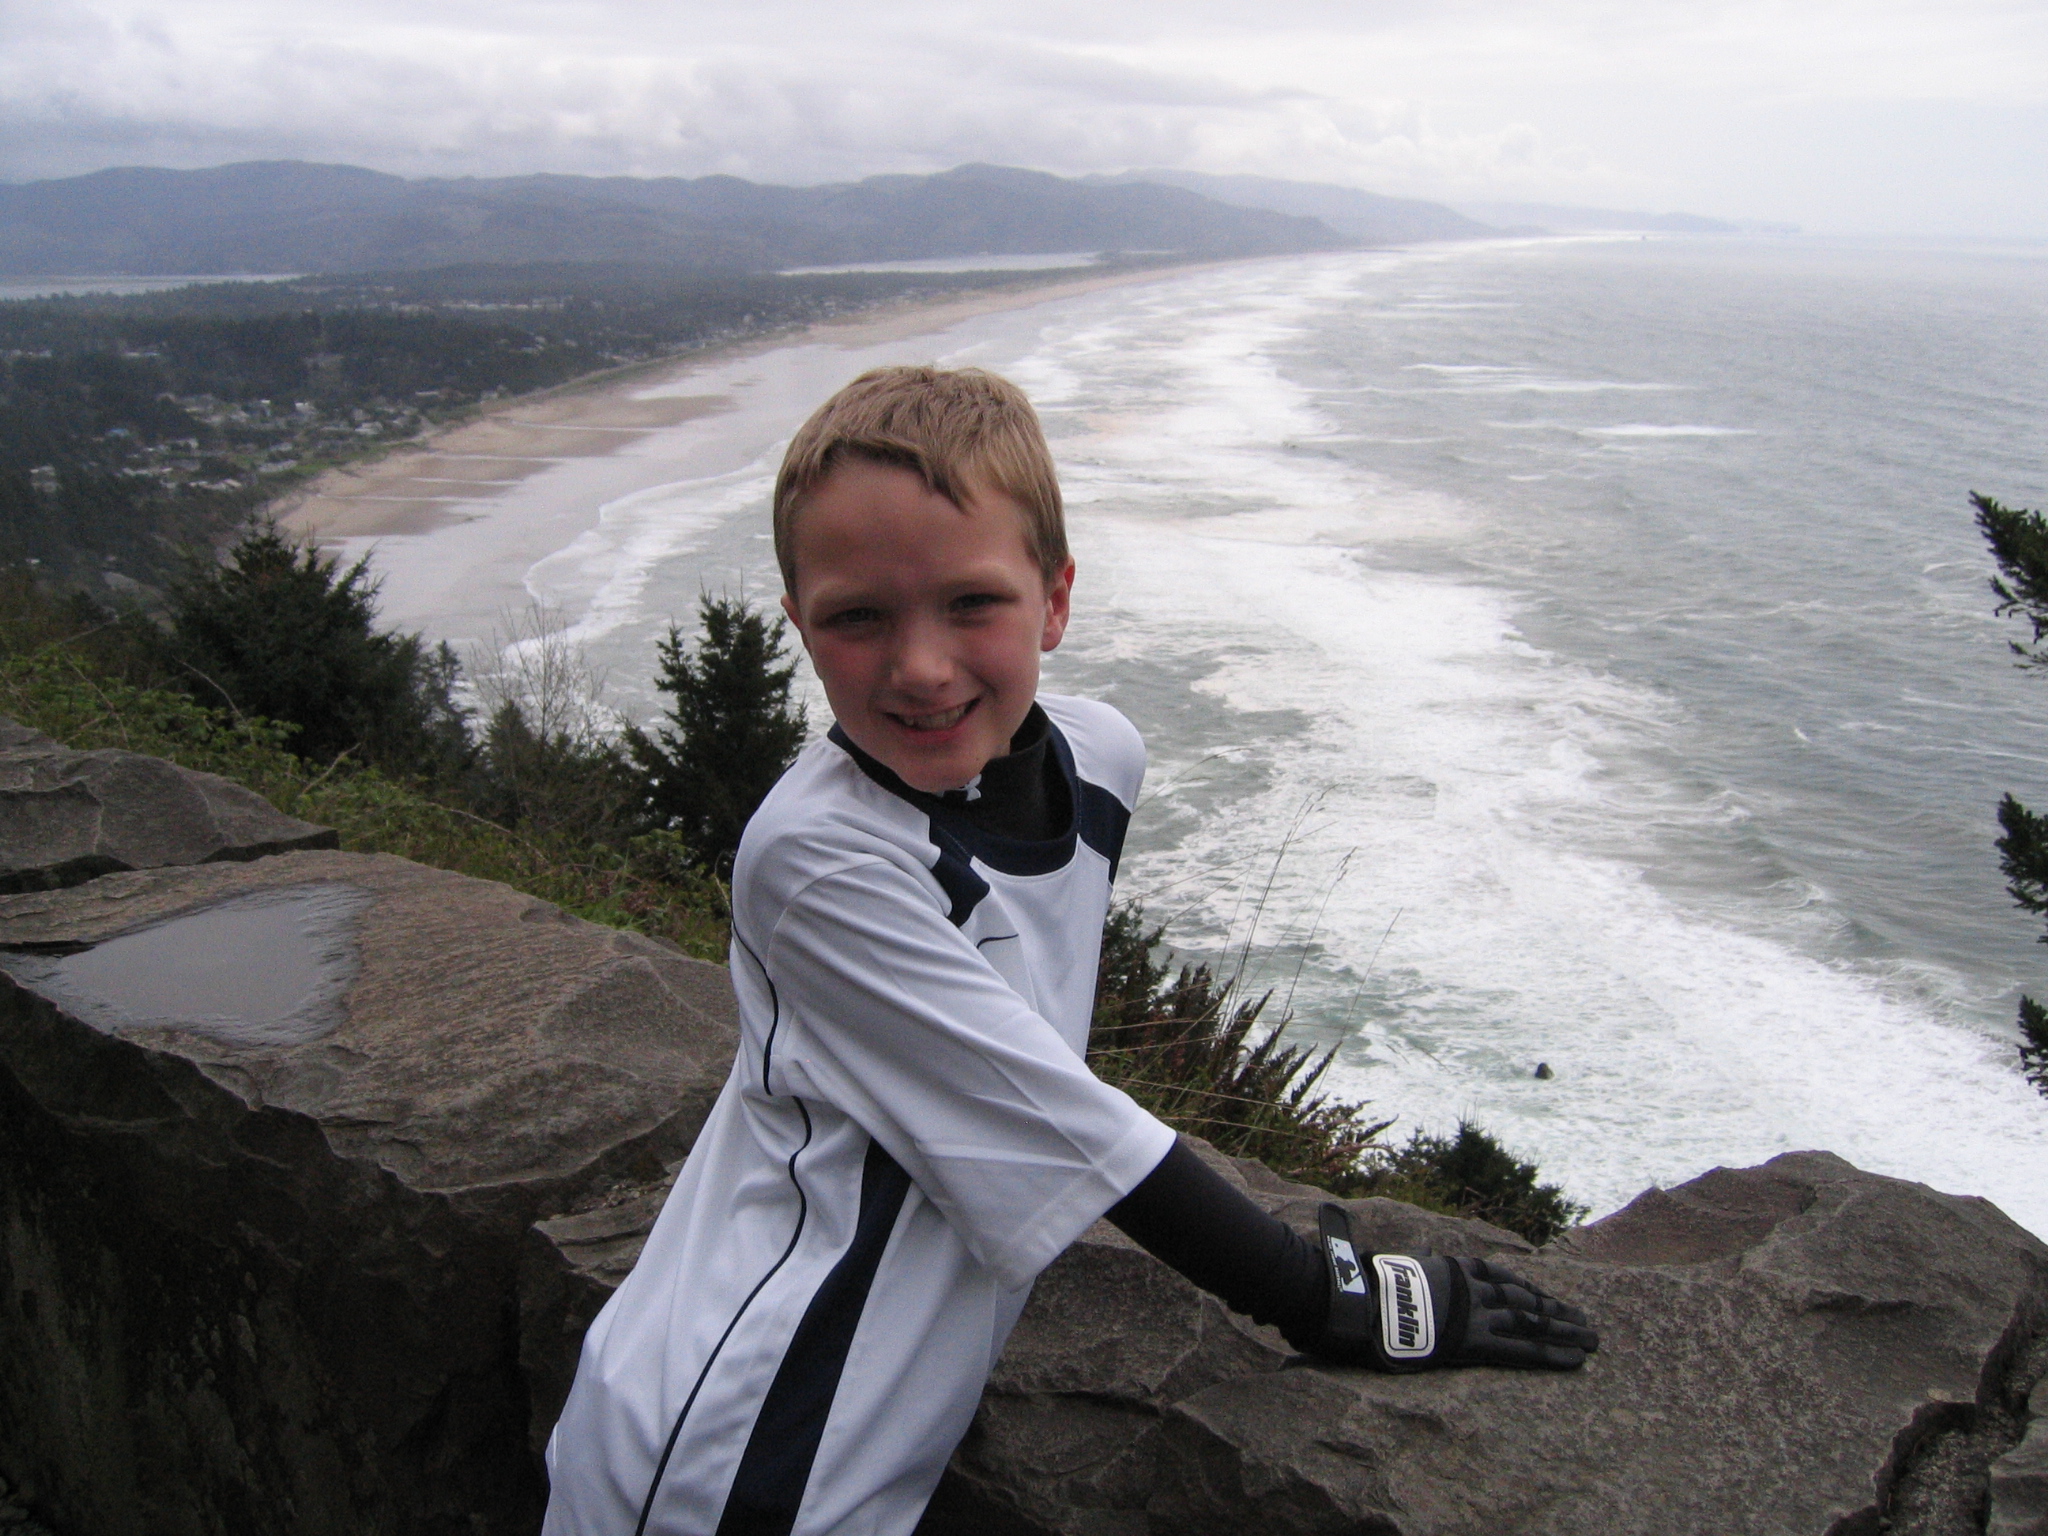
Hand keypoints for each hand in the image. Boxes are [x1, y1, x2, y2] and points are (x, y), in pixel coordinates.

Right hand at [1305, 1203, 1598, 1371]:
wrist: (1352, 1303)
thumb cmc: (1353, 1284)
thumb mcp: (1371, 1261)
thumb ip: (1380, 1255)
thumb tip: (1342, 1222)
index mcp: (1446, 1269)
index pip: (1494, 1275)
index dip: (1523, 1286)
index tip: (1542, 1296)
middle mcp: (1467, 1287)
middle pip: (1521, 1296)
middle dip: (1556, 1308)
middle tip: (1586, 1319)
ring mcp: (1473, 1313)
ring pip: (1531, 1320)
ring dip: (1565, 1329)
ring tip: (1594, 1339)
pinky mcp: (1473, 1342)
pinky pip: (1521, 1349)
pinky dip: (1552, 1354)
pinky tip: (1577, 1360)